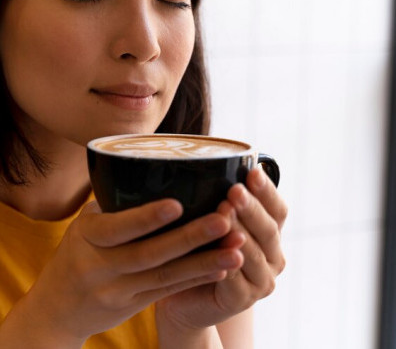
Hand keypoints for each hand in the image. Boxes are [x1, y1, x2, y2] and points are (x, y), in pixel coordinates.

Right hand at [0, 198, 244, 347]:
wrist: (57, 308)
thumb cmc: (76, 254)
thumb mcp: (83, 226)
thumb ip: (112, 206)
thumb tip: (152, 168)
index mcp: (85, 236)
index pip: (116, 227)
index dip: (146, 217)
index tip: (178, 203)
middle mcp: (98, 266)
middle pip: (148, 253)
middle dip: (189, 238)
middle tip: (223, 220)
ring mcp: (116, 290)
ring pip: (165, 276)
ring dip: (204, 261)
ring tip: (236, 246)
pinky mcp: (131, 306)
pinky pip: (168, 291)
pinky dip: (196, 278)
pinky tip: (223, 266)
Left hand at [155, 167, 287, 333]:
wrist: (182, 297)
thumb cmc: (195, 251)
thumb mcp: (206, 220)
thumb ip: (214, 198)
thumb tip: (201, 159)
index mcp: (269, 233)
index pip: (277, 208)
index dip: (267, 190)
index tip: (252, 170)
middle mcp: (272, 256)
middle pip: (267, 228)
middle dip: (251, 208)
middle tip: (234, 190)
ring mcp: (261, 280)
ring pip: (253, 253)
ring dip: (239, 233)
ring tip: (224, 214)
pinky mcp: (242, 300)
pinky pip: (236, 280)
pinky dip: (228, 264)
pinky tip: (220, 252)